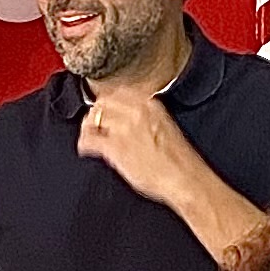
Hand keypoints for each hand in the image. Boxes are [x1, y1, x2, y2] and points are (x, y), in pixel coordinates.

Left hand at [74, 84, 200, 213]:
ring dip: (87, 128)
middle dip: (95, 113)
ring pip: (93, 118)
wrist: (185, 178)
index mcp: (150, 103)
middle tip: (93, 124)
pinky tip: (86, 149)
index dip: (107, 103)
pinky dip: (84, 144)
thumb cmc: (179, 160)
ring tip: (89, 136)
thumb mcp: (163, 126)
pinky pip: (89, 139)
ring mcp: (124, 128)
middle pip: (103, 102)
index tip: (103, 110)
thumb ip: (144, 117)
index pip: (118, 92)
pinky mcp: (116, 146)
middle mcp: (136, 111)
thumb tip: (126, 119)